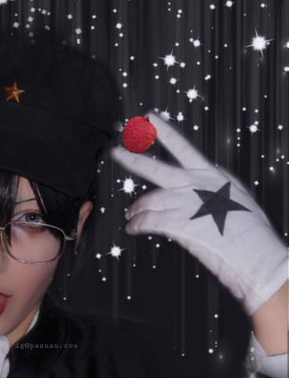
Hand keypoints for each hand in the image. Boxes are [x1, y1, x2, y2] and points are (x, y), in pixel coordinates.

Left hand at [112, 112, 287, 315]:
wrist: (262, 259)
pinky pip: (149, 221)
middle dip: (133, 159)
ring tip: (130, 216)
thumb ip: (216, 191)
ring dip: (136, 209)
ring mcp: (187, 203)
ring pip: (149, 201)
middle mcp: (197, 184)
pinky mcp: (180, 224)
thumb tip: (202, 192)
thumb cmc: (254, 237)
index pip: (183, 147)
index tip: (151, 118)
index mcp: (213, 176)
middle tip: (116, 152)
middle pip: (156, 168)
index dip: (165, 131)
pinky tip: (133, 228)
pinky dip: (138, 225)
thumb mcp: (239, 201)